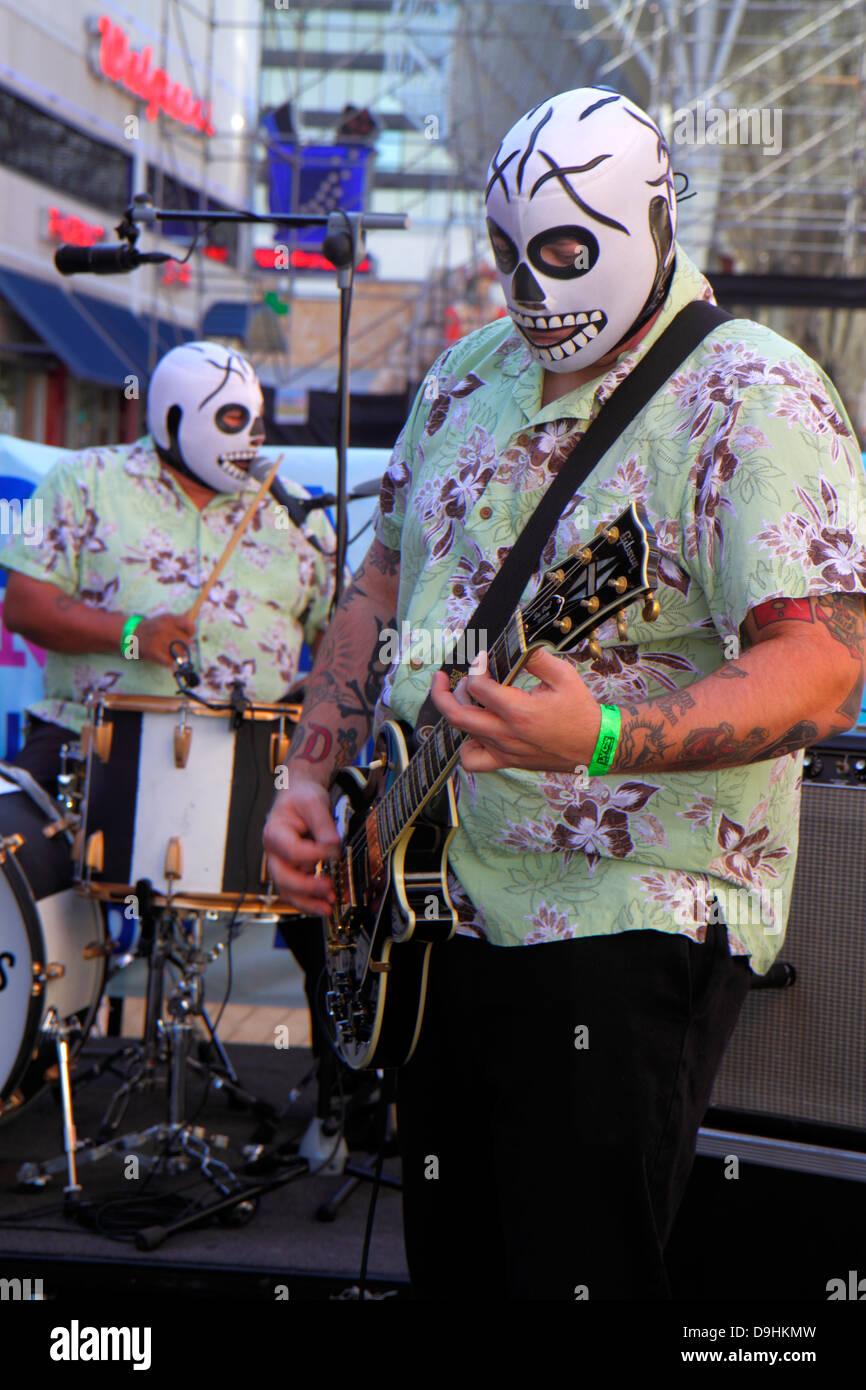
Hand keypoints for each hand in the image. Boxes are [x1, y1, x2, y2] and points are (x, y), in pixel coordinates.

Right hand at [135, 611, 196, 668]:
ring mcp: (159, 641)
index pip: (189, 625)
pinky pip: (170, 661)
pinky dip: (170, 662)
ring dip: (178, 655)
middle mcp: (164, 629)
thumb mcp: (164, 618)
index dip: (191, 632)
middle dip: (184, 645)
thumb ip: (179, 618)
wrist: (131, 634)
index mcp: (169, 619)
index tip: (188, 634)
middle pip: (187, 642)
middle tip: (178, 645)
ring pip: (180, 653)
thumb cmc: (152, 627)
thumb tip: (191, 612)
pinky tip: (166, 657)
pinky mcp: (153, 652)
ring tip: (172, 652)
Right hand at [263, 777, 340, 915]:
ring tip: (328, 907)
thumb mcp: (314, 802)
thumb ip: (323, 823)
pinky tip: (325, 905)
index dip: (314, 854)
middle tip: (328, 888)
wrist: (298, 800)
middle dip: (306, 887)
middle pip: (283, 877)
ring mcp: (281, 865)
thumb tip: (334, 844)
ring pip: (287, 891)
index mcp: (275, 833)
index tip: (335, 852)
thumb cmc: (302, 800)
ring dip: (307, 902)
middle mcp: (274, 853)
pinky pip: (296, 893)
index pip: (292, 850)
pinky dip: (309, 902)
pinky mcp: (292, 873)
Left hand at [430, 647, 602, 773]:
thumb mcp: (564, 676)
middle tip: (441, 678)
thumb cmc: (580, 711)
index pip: (478, 687)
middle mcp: (506, 733)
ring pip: (463, 734)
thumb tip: (518, 643)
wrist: (595, 745)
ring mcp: (504, 750)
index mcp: (518, 711)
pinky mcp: (507, 761)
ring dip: (457, 712)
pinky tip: (473, 731)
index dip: (475, 667)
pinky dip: (465, 746)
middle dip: (442, 692)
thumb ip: (536, 658)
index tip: (481, 657)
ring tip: (463, 698)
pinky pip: (473, 761)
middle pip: (457, 715)